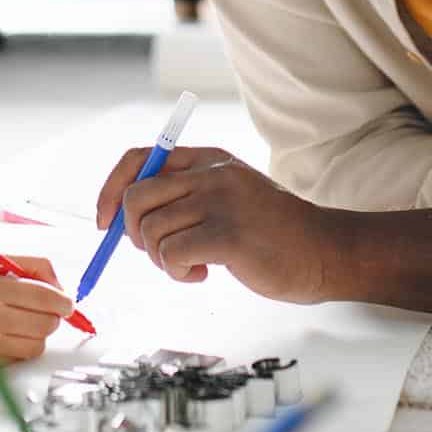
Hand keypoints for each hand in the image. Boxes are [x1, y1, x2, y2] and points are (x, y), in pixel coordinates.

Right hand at [0, 263, 72, 366]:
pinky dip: (20, 349)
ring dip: (37, 335)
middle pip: (46, 324)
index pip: (45, 297)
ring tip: (24, 325)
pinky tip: (7, 337)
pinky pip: (17, 359)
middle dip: (52, 318)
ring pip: (36, 346)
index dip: (63, 302)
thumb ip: (27, 268)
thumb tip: (58, 287)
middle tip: (45, 313)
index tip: (67, 304)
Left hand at [94, 146, 333, 303]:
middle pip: (136, 198)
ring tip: (194, 265)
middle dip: (135, 235)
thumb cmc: (273, 233)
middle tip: (162, 253)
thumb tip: (123, 216)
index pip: (138, 159)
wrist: (325, 251)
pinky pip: (172, 255)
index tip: (106, 222)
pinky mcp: (228, 235)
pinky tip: (204, 273)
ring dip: (162, 260)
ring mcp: (221, 202)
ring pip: (151, 232)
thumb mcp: (229, 195)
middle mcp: (212, 173)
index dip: (111, 190)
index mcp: (208, 159)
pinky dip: (178, 272)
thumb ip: (186, 195)